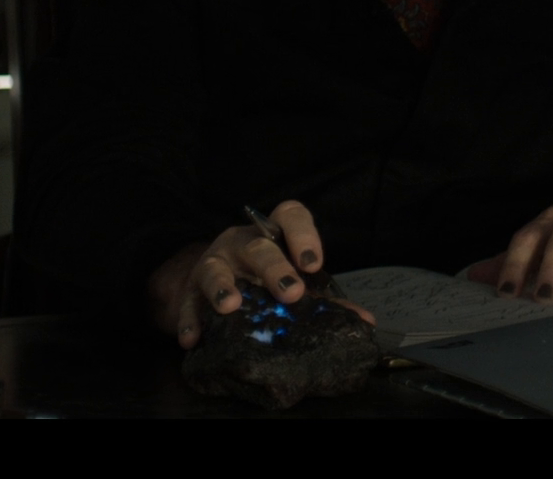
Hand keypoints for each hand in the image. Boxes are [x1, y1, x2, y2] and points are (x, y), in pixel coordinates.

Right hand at [148, 200, 370, 348]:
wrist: (216, 283)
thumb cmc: (266, 280)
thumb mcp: (295, 283)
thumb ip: (329, 301)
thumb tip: (365, 322)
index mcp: (273, 234)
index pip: (290, 215)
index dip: (303, 234)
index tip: (313, 263)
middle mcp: (243, 243)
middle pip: (258, 247)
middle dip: (274, 268)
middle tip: (290, 292)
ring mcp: (214, 262)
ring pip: (215, 268)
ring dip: (222, 287)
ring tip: (230, 306)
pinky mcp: (189, 288)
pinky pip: (187, 302)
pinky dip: (189, 319)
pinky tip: (192, 338)